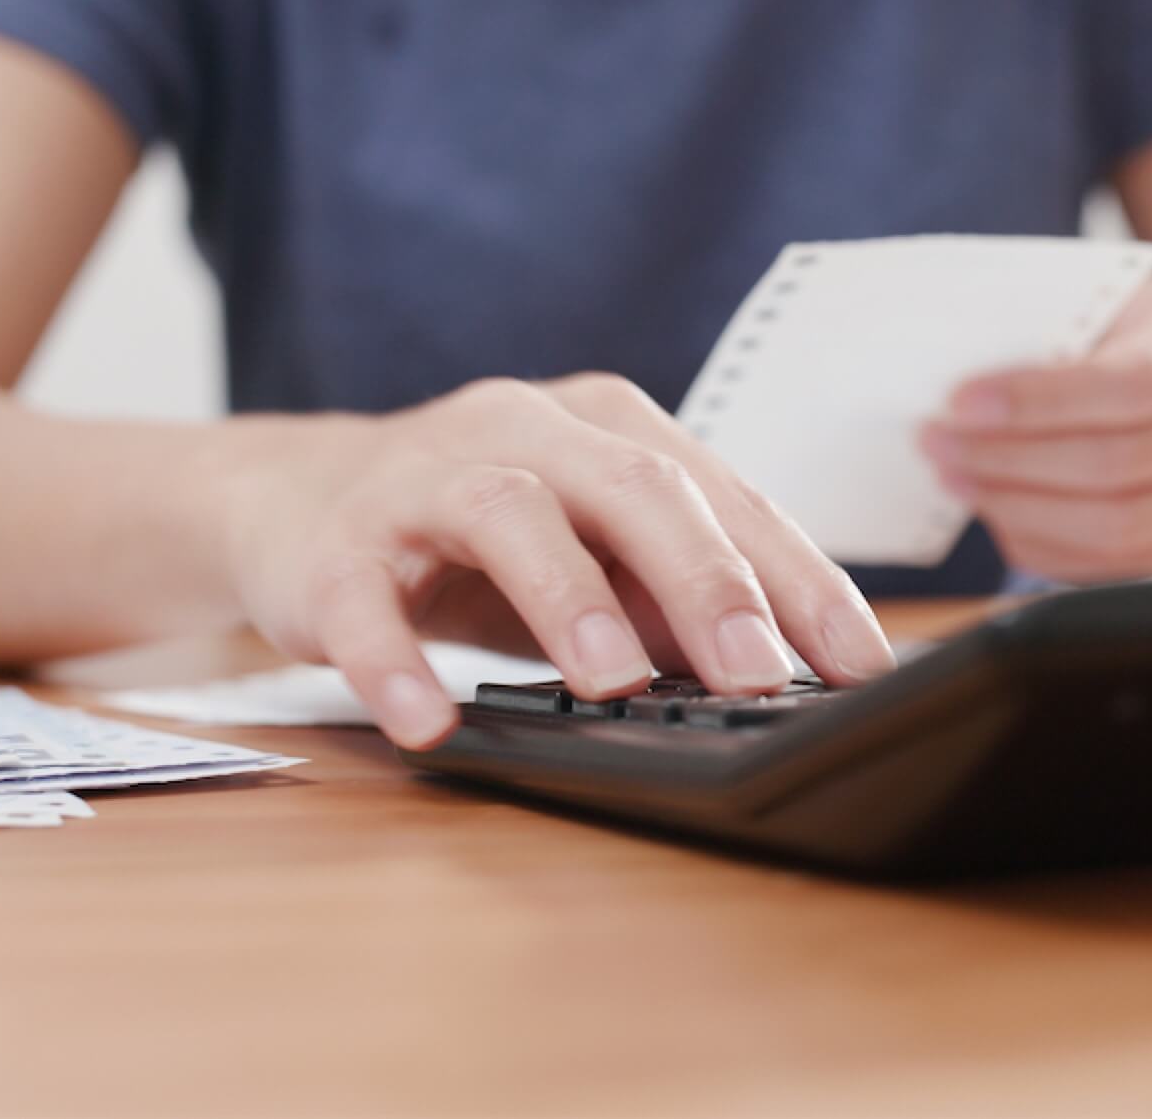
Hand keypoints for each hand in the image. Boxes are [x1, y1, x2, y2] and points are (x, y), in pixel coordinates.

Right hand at [219, 374, 895, 748]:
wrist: (292, 498)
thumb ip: (676, 594)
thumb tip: (789, 673)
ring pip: (509, 515)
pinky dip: (397, 663)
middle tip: (758, 673)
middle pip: (631, 487)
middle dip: (706, 580)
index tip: (858, 664)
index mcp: (610, 428)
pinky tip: (430, 723)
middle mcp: (526, 430)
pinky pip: (363, 603)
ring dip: (567, 598)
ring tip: (611, 682)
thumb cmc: (476, 535)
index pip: (726, 499)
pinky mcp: (335, 546)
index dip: (799, 581)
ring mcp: (425, 479)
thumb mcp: (593, 551)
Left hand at [919, 270, 1151, 582]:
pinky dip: (1041, 543)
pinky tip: (993, 507)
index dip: (1041, 401)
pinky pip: (1112, 565)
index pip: (1137, 382)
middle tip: (939, 442)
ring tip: (955, 476)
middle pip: (1124, 462)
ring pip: (1119, 526)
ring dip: (1019, 507)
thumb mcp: (1101, 296)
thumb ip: (1048, 325)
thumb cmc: (1132, 325)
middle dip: (1013, 459)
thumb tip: (952, 376)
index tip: (962, 401)